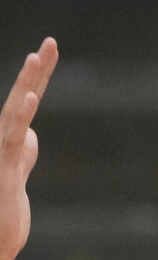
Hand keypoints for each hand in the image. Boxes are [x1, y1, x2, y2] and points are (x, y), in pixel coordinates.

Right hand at [0, 37, 57, 259]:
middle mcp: (1, 144)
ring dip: (27, 85)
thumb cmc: (1, 215)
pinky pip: (10, 140)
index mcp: (8, 143)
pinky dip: (21, 117)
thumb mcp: (17, 179)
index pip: (25, 104)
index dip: (37, 78)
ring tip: (37, 58)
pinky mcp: (3, 173)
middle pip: (20, 100)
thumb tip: (29, 135)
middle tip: (51, 44)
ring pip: (14, 114)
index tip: (49, 51)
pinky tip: (30, 98)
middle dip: (36, 72)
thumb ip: (22, 154)